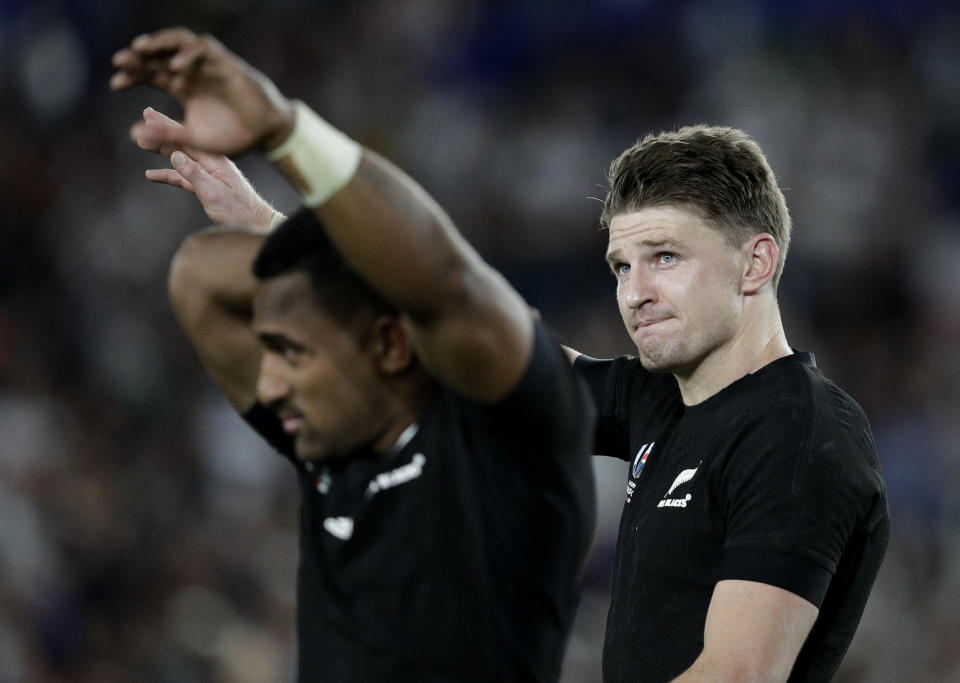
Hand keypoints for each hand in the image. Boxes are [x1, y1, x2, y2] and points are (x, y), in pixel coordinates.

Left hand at [111, 28, 294, 155]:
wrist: (264, 133)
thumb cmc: (232, 135)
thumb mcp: (194, 139)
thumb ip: (166, 135)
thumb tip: (133, 134)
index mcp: (183, 86)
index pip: (151, 73)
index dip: (133, 75)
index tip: (116, 84)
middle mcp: (192, 71)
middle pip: (160, 54)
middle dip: (138, 56)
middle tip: (119, 61)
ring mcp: (208, 64)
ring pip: (178, 42)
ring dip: (158, 43)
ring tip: (139, 49)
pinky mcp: (225, 62)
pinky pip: (203, 49)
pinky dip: (188, 55)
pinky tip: (175, 67)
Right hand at [136, 107, 280, 229]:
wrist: (255, 223)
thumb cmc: (239, 209)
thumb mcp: (214, 192)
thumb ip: (195, 174)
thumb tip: (175, 155)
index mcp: (214, 160)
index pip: (186, 138)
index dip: (166, 126)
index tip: (149, 115)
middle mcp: (211, 163)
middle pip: (182, 144)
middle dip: (162, 133)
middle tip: (143, 120)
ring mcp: (208, 174)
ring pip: (180, 159)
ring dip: (162, 151)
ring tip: (144, 143)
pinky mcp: (206, 186)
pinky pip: (183, 177)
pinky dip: (168, 174)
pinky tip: (152, 174)